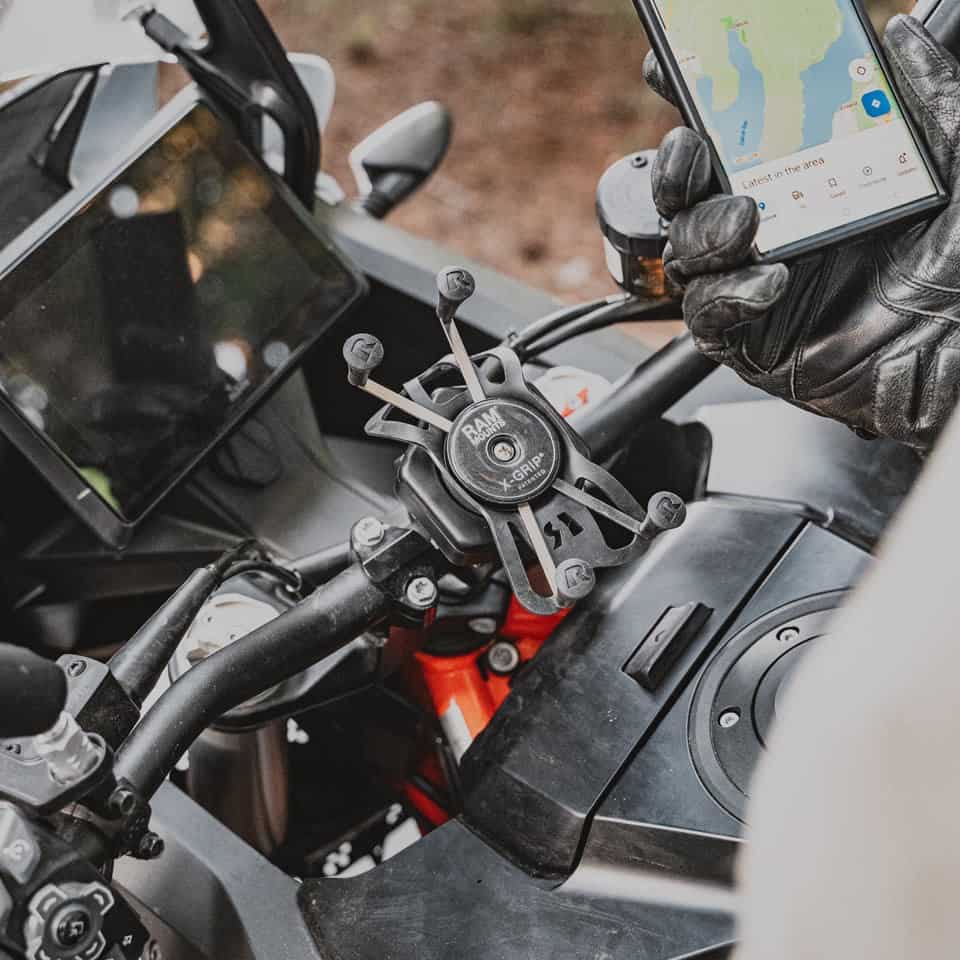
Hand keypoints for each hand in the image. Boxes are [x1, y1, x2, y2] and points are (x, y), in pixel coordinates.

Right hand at [646, 15, 959, 452]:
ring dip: (702, 231)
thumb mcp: (952, 167)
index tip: (671, 70)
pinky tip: (768, 281)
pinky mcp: (748, 340)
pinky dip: (726, 294)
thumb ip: (930, 99)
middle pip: (684, 197)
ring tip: (745, 223)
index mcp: (800, 186)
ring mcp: (750, 285)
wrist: (956, 351)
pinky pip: (706, 315)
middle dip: (676, 170)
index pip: (730, 142)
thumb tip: (900, 35)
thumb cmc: (954, 271)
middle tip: (696, 154)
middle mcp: (766, 233)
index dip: (694, 105)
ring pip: (683, 253)